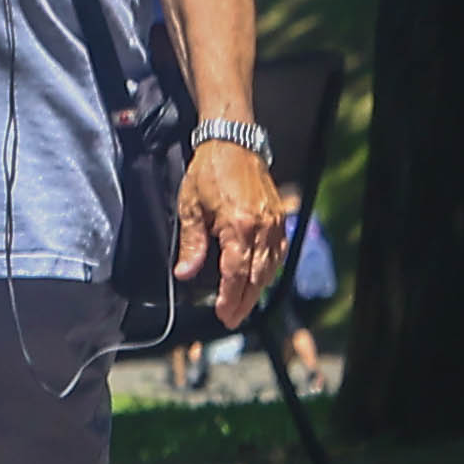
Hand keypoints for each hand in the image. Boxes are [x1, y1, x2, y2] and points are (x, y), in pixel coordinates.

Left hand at [176, 137, 284, 328]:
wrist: (233, 144)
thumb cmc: (209, 172)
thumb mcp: (190, 208)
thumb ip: (191, 243)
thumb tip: (185, 273)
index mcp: (238, 226)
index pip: (235, 273)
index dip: (228, 297)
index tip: (222, 313)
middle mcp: (261, 228)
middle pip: (256, 276)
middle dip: (244, 301)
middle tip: (232, 319)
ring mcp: (274, 223)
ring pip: (270, 267)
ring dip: (257, 289)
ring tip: (244, 304)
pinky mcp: (279, 218)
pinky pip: (278, 252)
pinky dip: (270, 269)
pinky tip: (261, 278)